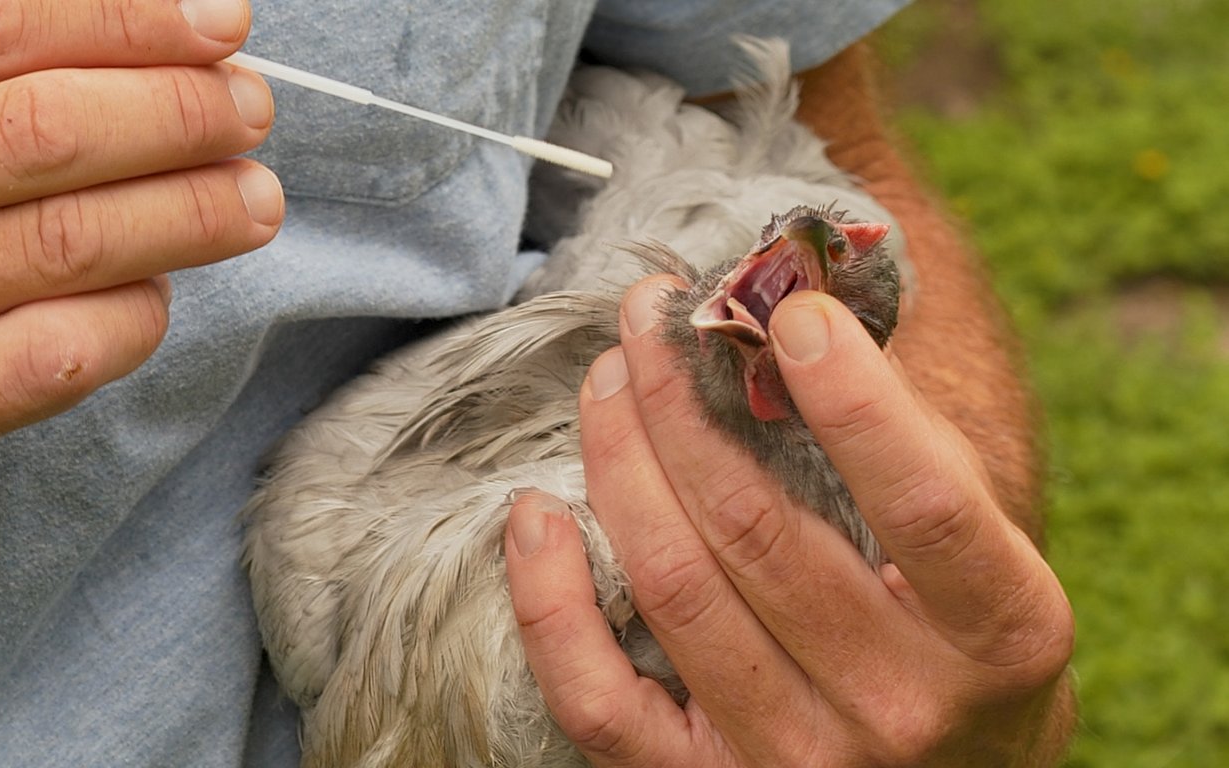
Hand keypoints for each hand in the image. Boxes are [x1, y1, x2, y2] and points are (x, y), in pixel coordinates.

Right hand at [0, 0, 283, 547]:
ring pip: (59, 243)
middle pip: (37, 132)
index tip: (220, 24)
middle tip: (247, 110)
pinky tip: (154, 294)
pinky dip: (128, 316)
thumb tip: (157, 38)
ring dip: (184, 213)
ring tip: (252, 198)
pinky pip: (45, 357)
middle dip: (173, 113)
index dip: (122, 20)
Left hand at [505, 276, 1074, 765]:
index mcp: (1002, 633)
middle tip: (649, 321)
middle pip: (755, 530)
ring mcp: (796, 759)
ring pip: (672, 587)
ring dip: (621, 460)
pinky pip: (596, 700)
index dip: (851, 397)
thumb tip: (796, 316)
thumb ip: (910, 441)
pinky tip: (538, 514)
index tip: (788, 313)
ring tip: (609, 381)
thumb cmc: (962, 639)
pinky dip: (550, 600)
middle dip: (681, 401)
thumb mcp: (986, 546)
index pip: (922, 501)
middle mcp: (898, 706)